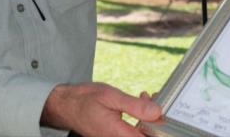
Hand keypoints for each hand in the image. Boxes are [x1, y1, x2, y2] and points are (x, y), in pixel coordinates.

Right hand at [41, 83, 160, 136]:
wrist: (65, 105)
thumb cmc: (84, 100)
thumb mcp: (111, 97)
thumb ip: (134, 106)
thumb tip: (156, 112)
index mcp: (118, 134)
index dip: (160, 126)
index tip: (164, 110)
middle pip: (147, 135)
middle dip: (156, 119)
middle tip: (155, 99)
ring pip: (141, 132)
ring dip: (149, 117)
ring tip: (147, 98)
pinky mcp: (115, 136)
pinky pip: (134, 130)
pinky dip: (140, 117)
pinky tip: (139, 103)